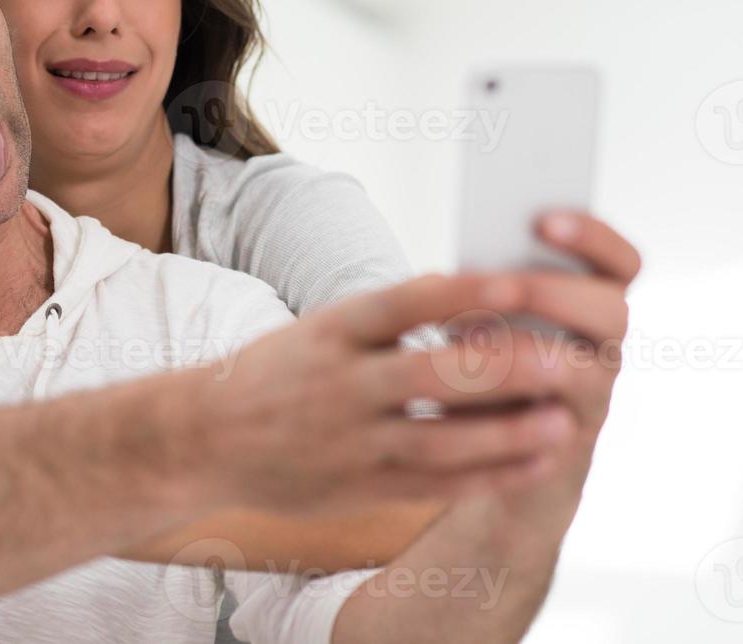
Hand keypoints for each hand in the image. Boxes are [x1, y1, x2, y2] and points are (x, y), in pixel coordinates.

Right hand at [194, 269, 616, 514]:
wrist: (204, 439)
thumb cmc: (275, 374)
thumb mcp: (317, 330)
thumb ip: (386, 322)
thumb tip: (470, 294)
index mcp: (331, 331)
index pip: (401, 303)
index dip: (458, 294)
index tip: (515, 286)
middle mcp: (341, 384)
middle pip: (433, 374)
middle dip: (506, 370)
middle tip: (567, 361)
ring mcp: (351, 440)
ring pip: (443, 440)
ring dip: (509, 433)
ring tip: (564, 422)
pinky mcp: (360, 486)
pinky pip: (435, 485)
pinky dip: (489, 476)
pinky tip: (533, 464)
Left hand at [471, 211, 639, 526]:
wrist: (481, 444)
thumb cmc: (477, 358)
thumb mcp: (481, 312)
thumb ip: (483, 286)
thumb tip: (453, 266)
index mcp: (588, 301)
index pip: (619, 263)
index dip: (593, 237)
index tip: (543, 219)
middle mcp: (600, 347)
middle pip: (613, 313)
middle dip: (553, 294)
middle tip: (502, 286)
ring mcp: (588, 397)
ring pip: (589, 373)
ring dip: (529, 354)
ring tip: (466, 340)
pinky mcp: (561, 444)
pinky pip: (554, 428)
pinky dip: (508, 411)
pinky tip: (459, 396)